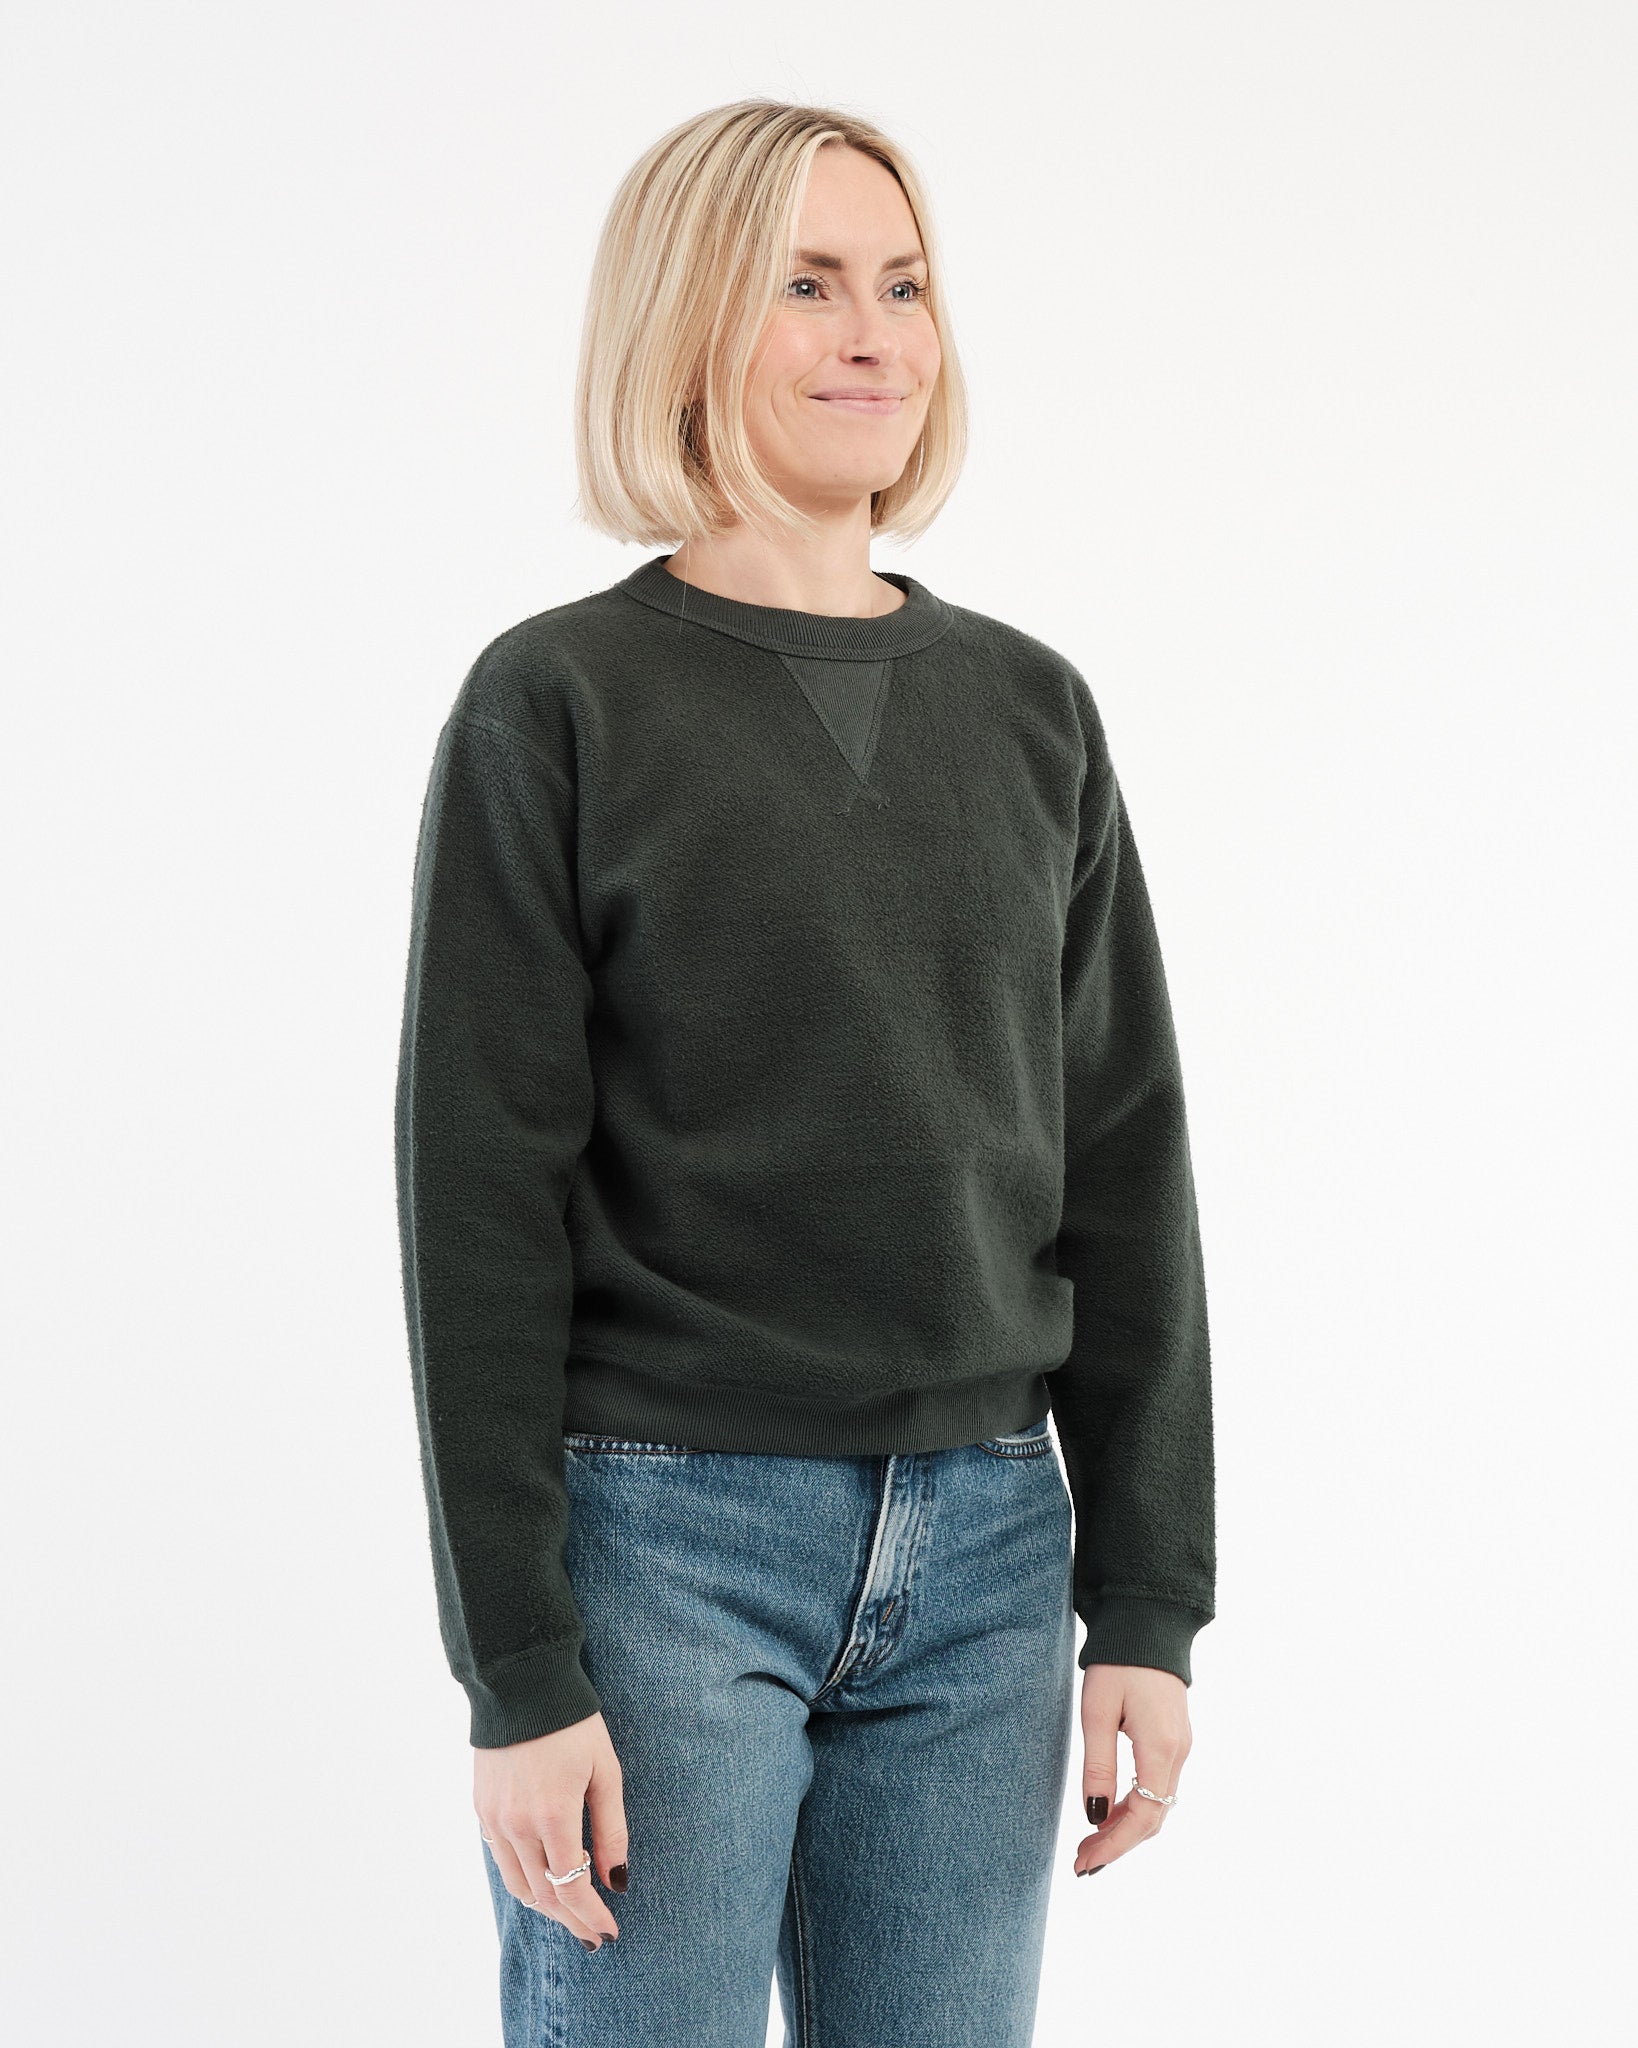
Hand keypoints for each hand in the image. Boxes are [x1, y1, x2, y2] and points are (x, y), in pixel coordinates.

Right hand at [475, 1711, 628, 1948]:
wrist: (520, 1684)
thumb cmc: (573, 1723)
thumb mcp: (605, 1771)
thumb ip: (611, 1829)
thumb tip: (616, 1879)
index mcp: (552, 1816)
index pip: (571, 1888)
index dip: (591, 1915)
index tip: (609, 1930)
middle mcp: (517, 1825)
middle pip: (543, 1895)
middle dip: (571, 1919)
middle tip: (593, 1933)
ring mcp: (494, 1819)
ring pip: (518, 1883)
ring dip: (545, 1905)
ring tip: (571, 1912)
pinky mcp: (481, 1809)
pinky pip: (501, 1859)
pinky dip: (523, 1878)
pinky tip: (542, 1877)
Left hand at [1075, 1664, 1190, 1875]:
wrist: (1148, 1623)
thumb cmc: (1117, 1663)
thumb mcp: (1097, 1711)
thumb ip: (1098, 1764)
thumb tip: (1094, 1815)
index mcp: (1160, 1750)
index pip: (1142, 1818)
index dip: (1113, 1846)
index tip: (1085, 1863)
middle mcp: (1178, 1754)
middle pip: (1153, 1820)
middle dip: (1118, 1844)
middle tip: (1082, 1860)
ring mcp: (1181, 1747)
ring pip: (1158, 1806)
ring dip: (1126, 1828)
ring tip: (1090, 1840)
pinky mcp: (1175, 1738)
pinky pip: (1159, 1786)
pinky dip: (1135, 1806)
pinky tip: (1110, 1810)